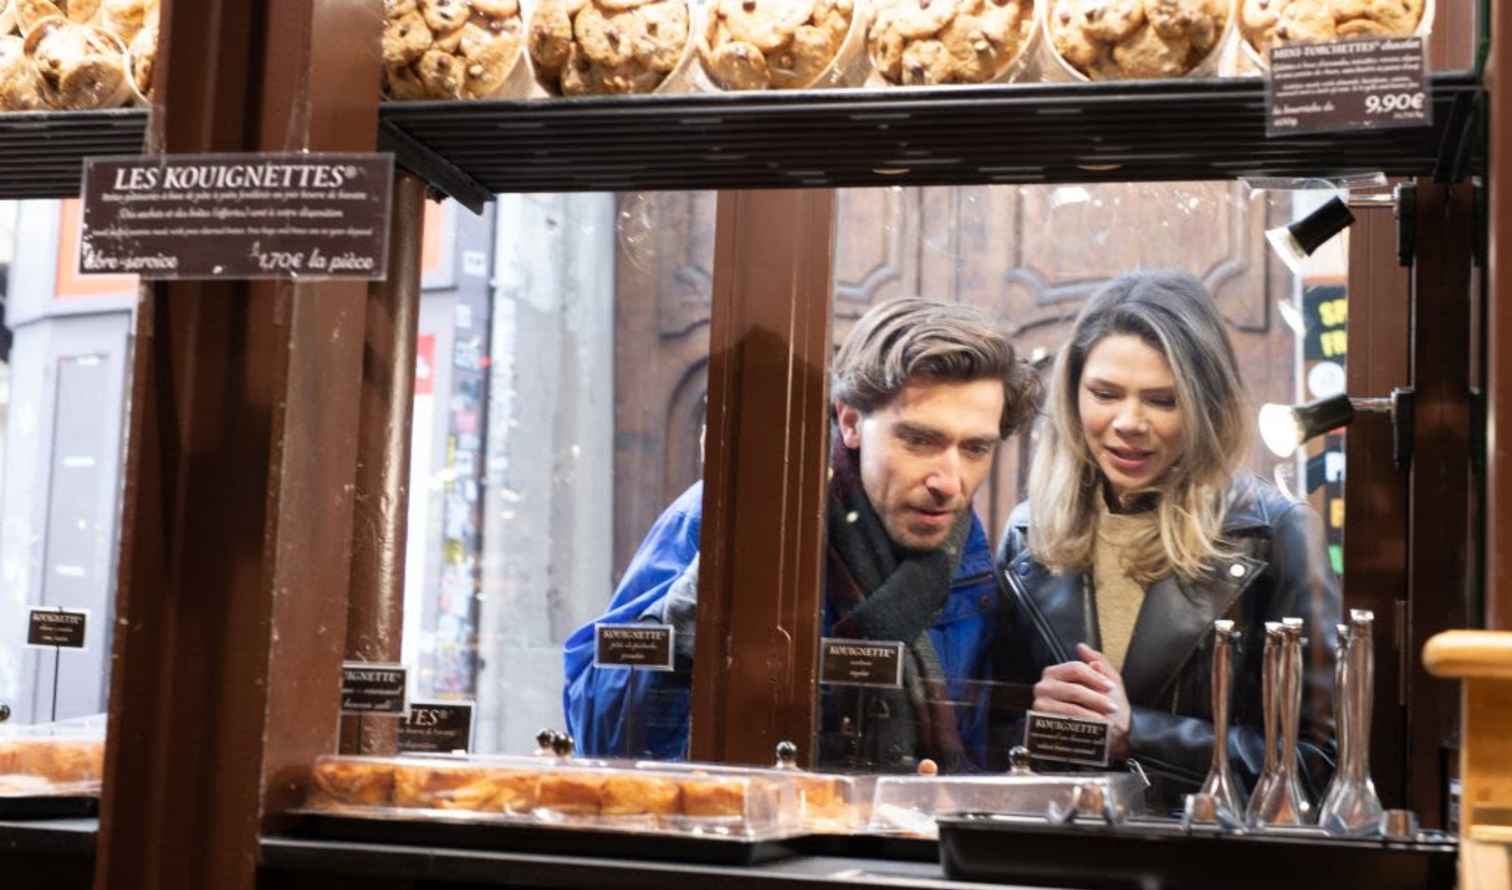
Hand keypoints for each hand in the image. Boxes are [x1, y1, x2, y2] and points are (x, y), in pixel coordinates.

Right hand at [1032, 643, 1131, 760]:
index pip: (1075, 669)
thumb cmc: (1106, 710)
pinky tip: (1093, 729)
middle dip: (1096, 699)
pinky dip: (1082, 727)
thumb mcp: (1107, 682)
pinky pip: (1066, 725)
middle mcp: (1044, 687)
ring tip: (1106, 720)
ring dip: (1092, 715)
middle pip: (1074, 689)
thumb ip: (1098, 662)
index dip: (1095, 678)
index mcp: (1055, 673)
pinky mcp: (1043, 726)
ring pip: (1071, 708)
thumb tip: (1081, 647)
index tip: (1110, 687)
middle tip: (1112, 707)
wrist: (1104, 737)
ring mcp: (1041, 706)